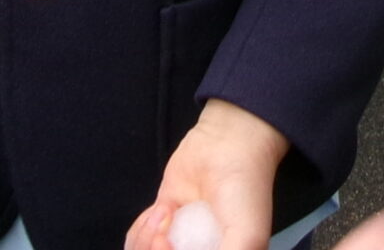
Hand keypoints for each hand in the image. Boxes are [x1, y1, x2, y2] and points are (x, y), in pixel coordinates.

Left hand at [125, 100, 288, 249]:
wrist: (228, 144)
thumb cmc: (245, 191)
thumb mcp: (247, 238)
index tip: (169, 245)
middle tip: (165, 233)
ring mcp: (177, 240)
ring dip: (147, 239)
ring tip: (166, 214)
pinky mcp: (161, 221)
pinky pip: (137, 241)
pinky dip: (141, 229)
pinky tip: (162, 210)